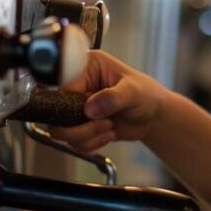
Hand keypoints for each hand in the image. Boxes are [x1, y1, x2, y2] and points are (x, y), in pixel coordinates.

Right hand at [49, 50, 170, 154]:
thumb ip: (113, 97)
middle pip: (57, 111)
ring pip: (62, 130)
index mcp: (87, 67)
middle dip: (80, 126)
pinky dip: (90, 143)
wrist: (153, 117)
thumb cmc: (146, 95)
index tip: (88, 112)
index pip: (63, 85)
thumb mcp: (133, 91)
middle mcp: (79, 86)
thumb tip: (89, 108)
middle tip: (103, 124)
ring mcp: (78, 106)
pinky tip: (108, 134)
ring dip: (87, 136)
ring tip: (109, 128)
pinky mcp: (81, 124)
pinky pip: (73, 141)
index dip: (71, 102)